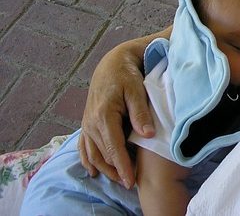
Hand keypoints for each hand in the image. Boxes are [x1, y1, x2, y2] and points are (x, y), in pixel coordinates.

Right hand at [78, 40, 155, 188]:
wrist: (112, 64)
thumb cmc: (127, 76)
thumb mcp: (136, 90)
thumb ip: (140, 112)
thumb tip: (148, 134)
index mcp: (104, 115)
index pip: (114, 148)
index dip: (122, 166)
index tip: (130, 181)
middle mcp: (91, 123)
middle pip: (103, 155)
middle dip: (116, 171)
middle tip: (131, 184)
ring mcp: (86, 124)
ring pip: (93, 154)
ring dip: (104, 169)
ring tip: (119, 180)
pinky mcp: (87, 124)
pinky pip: (84, 147)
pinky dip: (88, 160)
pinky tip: (94, 171)